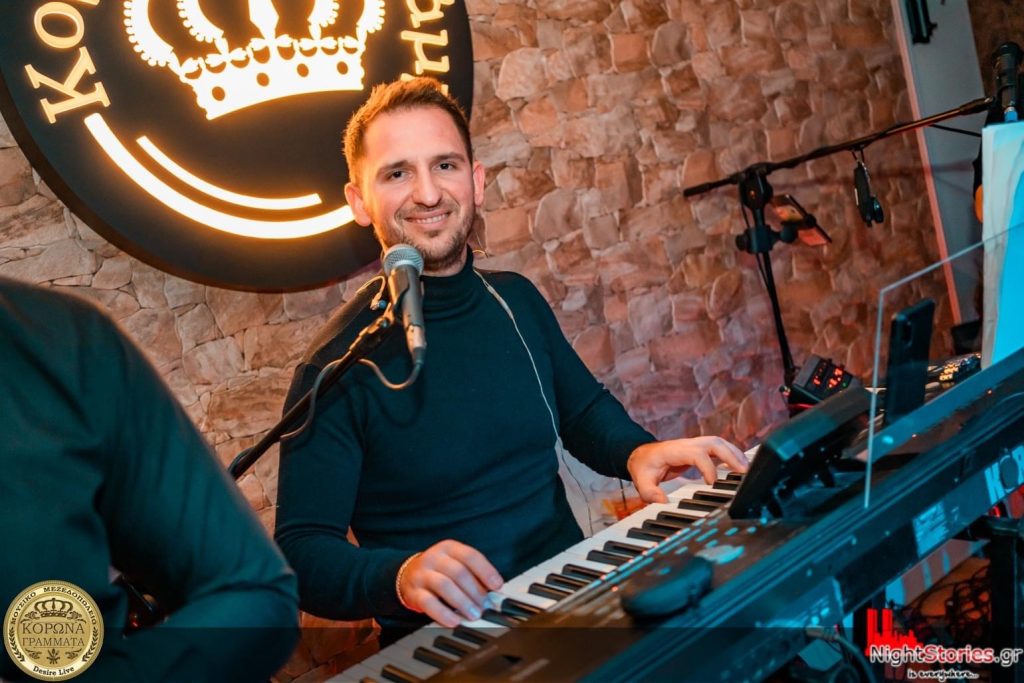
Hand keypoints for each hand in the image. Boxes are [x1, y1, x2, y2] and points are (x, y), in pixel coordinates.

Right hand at [397, 540, 502, 627]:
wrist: (407, 575)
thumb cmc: (438, 571)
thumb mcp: (454, 563)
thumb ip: (472, 573)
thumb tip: (493, 591)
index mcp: (448, 548)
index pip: (470, 556)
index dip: (486, 571)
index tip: (497, 585)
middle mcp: (434, 558)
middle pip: (458, 572)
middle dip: (475, 591)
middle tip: (485, 605)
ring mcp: (422, 574)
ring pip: (444, 585)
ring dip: (462, 602)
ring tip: (474, 614)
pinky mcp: (413, 592)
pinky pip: (428, 603)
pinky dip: (443, 613)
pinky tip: (454, 621)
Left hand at [626, 436, 748, 503]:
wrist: (641, 454)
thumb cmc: (644, 466)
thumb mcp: (642, 481)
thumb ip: (650, 493)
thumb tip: (663, 503)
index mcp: (675, 451)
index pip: (697, 454)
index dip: (708, 467)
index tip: (712, 484)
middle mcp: (687, 445)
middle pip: (714, 443)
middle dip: (731, 456)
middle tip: (743, 473)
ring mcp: (694, 445)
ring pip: (719, 443)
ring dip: (734, 454)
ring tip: (746, 470)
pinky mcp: (699, 449)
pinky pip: (718, 447)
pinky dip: (731, 454)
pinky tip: (739, 467)